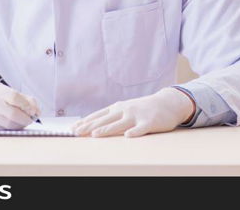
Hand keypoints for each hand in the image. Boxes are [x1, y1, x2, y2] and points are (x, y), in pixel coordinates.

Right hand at [0, 81, 40, 129]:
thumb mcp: (3, 90)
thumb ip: (21, 97)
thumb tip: (36, 110)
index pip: (14, 97)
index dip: (27, 105)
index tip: (34, 110)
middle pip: (11, 114)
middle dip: (26, 118)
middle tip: (32, 119)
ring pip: (7, 124)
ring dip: (20, 125)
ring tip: (24, 121)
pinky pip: (0, 130)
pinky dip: (11, 129)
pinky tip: (13, 125)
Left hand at [73, 87, 194, 137]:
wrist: (167, 103)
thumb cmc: (144, 108)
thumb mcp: (127, 108)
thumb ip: (112, 115)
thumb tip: (93, 125)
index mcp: (118, 107)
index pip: (98, 115)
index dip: (85, 122)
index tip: (72, 128)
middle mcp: (125, 110)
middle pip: (105, 119)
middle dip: (90, 126)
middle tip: (77, 132)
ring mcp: (137, 116)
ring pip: (120, 123)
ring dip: (107, 128)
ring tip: (95, 134)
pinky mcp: (149, 122)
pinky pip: (141, 128)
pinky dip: (134, 132)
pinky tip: (128, 136)